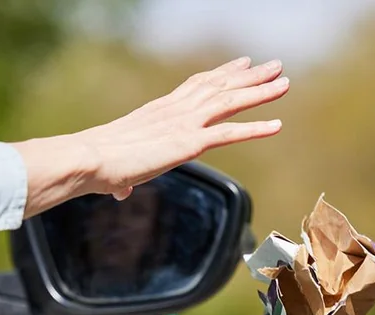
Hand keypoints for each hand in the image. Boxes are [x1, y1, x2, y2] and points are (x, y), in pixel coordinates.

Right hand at [80, 56, 287, 199]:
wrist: (91, 157)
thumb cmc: (97, 163)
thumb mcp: (116, 166)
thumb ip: (124, 177)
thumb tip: (118, 190)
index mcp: (160, 110)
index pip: (197, 85)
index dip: (222, 74)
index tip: (241, 64)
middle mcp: (175, 110)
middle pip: (219, 86)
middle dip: (249, 76)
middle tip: (273, 66)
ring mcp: (184, 123)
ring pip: (230, 101)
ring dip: (260, 92)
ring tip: (284, 82)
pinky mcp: (188, 142)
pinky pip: (229, 133)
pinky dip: (255, 128)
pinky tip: (276, 125)